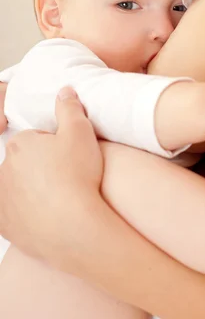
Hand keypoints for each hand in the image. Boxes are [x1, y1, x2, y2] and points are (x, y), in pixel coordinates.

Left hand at [0, 87, 102, 264]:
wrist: (75, 228)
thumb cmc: (78, 176)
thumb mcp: (81, 132)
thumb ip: (70, 108)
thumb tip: (65, 91)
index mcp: (20, 144)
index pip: (35, 139)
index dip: (55, 146)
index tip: (70, 157)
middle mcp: (4, 170)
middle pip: (25, 164)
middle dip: (41, 167)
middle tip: (69, 176)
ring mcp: (3, 200)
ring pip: (19, 189)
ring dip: (34, 190)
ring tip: (62, 199)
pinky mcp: (5, 226)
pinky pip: (15, 215)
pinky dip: (28, 215)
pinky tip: (49, 216)